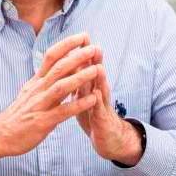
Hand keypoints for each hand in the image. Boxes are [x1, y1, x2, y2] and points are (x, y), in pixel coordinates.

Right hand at [0, 33, 98, 161]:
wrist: (0, 134)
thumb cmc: (19, 113)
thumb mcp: (31, 91)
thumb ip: (47, 79)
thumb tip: (64, 64)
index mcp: (36, 81)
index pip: (51, 56)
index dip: (66, 44)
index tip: (82, 36)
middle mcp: (38, 89)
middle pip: (58, 68)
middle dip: (77, 57)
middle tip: (93, 48)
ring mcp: (40, 105)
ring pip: (61, 87)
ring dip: (80, 77)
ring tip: (96, 70)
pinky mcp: (43, 122)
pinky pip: (63, 111)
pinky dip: (78, 104)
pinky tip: (92, 99)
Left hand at [76, 47, 143, 165]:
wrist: (107, 139)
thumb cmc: (92, 114)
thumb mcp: (82, 95)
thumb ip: (77, 79)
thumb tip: (68, 62)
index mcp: (89, 85)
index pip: (85, 66)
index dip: (82, 53)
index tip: (79, 37)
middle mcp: (97, 92)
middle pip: (95, 73)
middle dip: (93, 61)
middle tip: (92, 45)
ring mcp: (101, 105)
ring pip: (101, 89)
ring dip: (100, 79)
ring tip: (99, 67)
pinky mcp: (102, 120)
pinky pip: (99, 110)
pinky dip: (97, 102)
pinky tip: (96, 95)